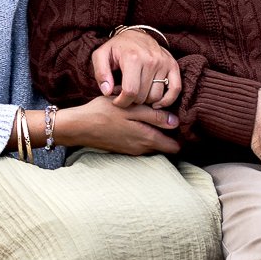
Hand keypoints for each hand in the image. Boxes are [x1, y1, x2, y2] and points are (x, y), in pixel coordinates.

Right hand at [58, 95, 180, 155]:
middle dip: (169, 135)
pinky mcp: (122, 148)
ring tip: (153, 116)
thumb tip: (175, 122)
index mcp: (146, 139)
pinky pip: (140, 143)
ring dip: (155, 133)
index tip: (182, 123)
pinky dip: (143, 134)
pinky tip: (137, 121)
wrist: (78, 127)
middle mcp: (141, 149)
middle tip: (169, 117)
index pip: (173, 147)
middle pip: (164, 146)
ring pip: (152, 144)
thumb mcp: (130, 109)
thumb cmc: (103, 113)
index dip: (180, 136)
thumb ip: (153, 116)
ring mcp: (131, 150)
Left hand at [90, 29, 180, 107]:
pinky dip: (167, 100)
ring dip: (146, 100)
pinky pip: (176, 89)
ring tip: (137, 93)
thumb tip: (108, 92)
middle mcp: (151, 60)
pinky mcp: (173, 65)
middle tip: (126, 94)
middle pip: (143, 96)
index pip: (130, 91)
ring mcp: (164, 62)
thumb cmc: (116, 48)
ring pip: (157, 96)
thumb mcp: (101, 56)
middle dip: (132, 101)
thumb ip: (101, 73)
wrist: (136, 34)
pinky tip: (156, 103)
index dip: (122, 102)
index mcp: (133, 58)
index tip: (117, 101)